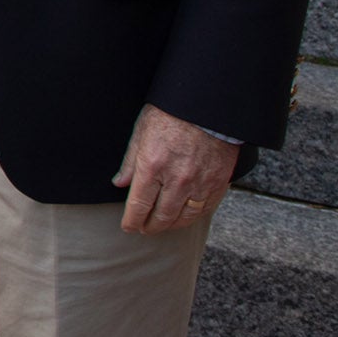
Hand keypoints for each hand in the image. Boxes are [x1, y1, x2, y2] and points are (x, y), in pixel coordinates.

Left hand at [113, 103, 239, 234]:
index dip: (132, 221)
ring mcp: (199, 183)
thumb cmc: (171, 114)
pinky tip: (186, 216)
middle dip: (150, 226)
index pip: (139, 206)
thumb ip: (130, 162)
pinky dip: (194, 216)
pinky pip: (205, 209)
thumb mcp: (141, 132)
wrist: (208, 107)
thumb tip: (120, 183)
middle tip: (144, 229)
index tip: (128, 226)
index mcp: (152, 166)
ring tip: (163, 225)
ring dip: (172, 225)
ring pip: (184, 217)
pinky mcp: (217, 182)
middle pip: (162, 216)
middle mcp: (176, 179)